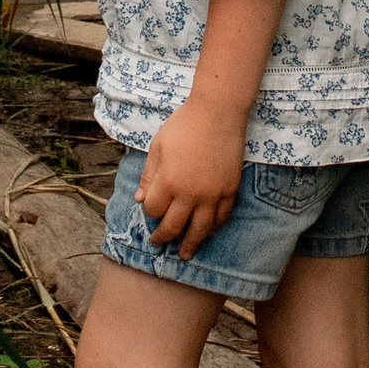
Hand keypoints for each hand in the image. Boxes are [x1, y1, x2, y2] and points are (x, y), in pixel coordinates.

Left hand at [138, 99, 245, 257]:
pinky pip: (221, 217)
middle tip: (159, 244)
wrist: (218, 112)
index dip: (149, 211)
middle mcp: (189, 193)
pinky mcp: (229, 190)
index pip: (153, 210)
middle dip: (164, 237)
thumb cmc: (183, 125)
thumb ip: (148, 175)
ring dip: (191, 244)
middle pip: (174, 226)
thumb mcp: (158, 146)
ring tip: (185, 255)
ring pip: (200, 229)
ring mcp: (212, 194)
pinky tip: (208, 233)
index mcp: (168, 181)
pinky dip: (214, 228)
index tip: (149, 208)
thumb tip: (139, 199)